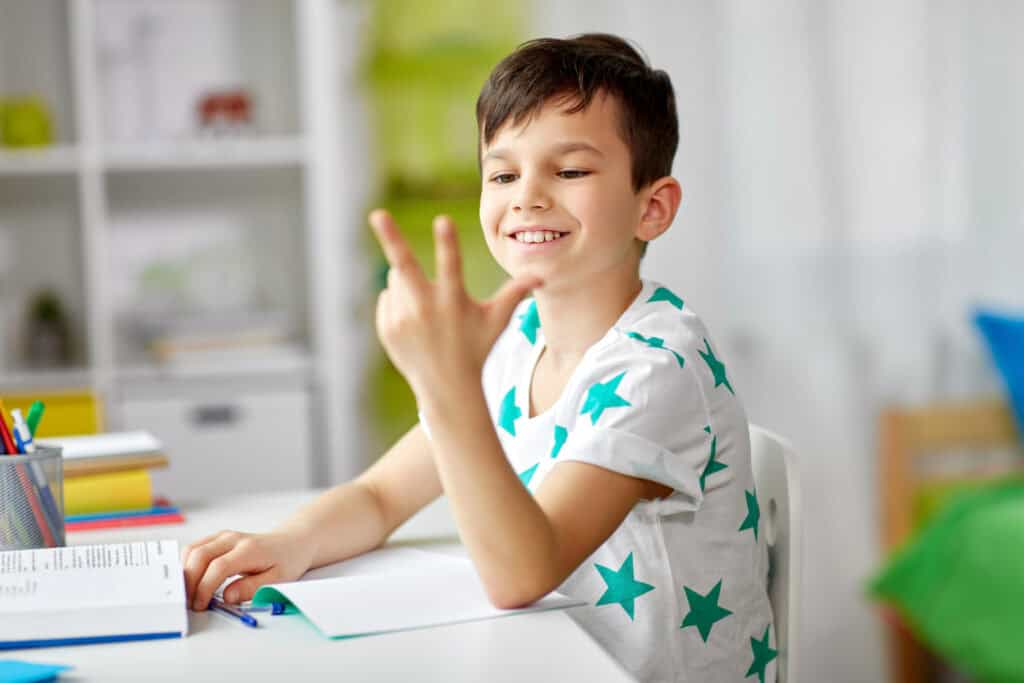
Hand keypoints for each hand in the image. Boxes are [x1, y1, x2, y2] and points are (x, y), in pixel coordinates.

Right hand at [181, 530, 314, 609]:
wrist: (291, 542)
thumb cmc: (286, 561)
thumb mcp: (278, 580)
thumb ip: (252, 588)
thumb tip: (227, 596)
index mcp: (249, 549)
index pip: (218, 567)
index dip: (205, 587)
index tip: (200, 605)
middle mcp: (232, 539)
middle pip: (199, 555)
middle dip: (189, 582)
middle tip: (188, 604)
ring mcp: (223, 536)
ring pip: (192, 550)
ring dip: (185, 573)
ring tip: (188, 595)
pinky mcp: (217, 539)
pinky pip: (194, 549)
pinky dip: (187, 565)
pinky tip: (192, 581)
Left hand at [369, 209, 540, 398]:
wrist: (446, 387)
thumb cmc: (476, 348)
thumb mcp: (497, 321)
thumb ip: (515, 294)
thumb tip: (540, 276)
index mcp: (453, 301)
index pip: (451, 264)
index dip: (448, 241)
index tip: (443, 219)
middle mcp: (425, 308)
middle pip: (405, 264)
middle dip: (391, 238)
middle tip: (377, 214)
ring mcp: (403, 319)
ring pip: (398, 277)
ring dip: (409, 281)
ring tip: (427, 309)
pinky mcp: (388, 327)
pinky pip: (388, 296)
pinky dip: (399, 300)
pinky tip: (414, 321)